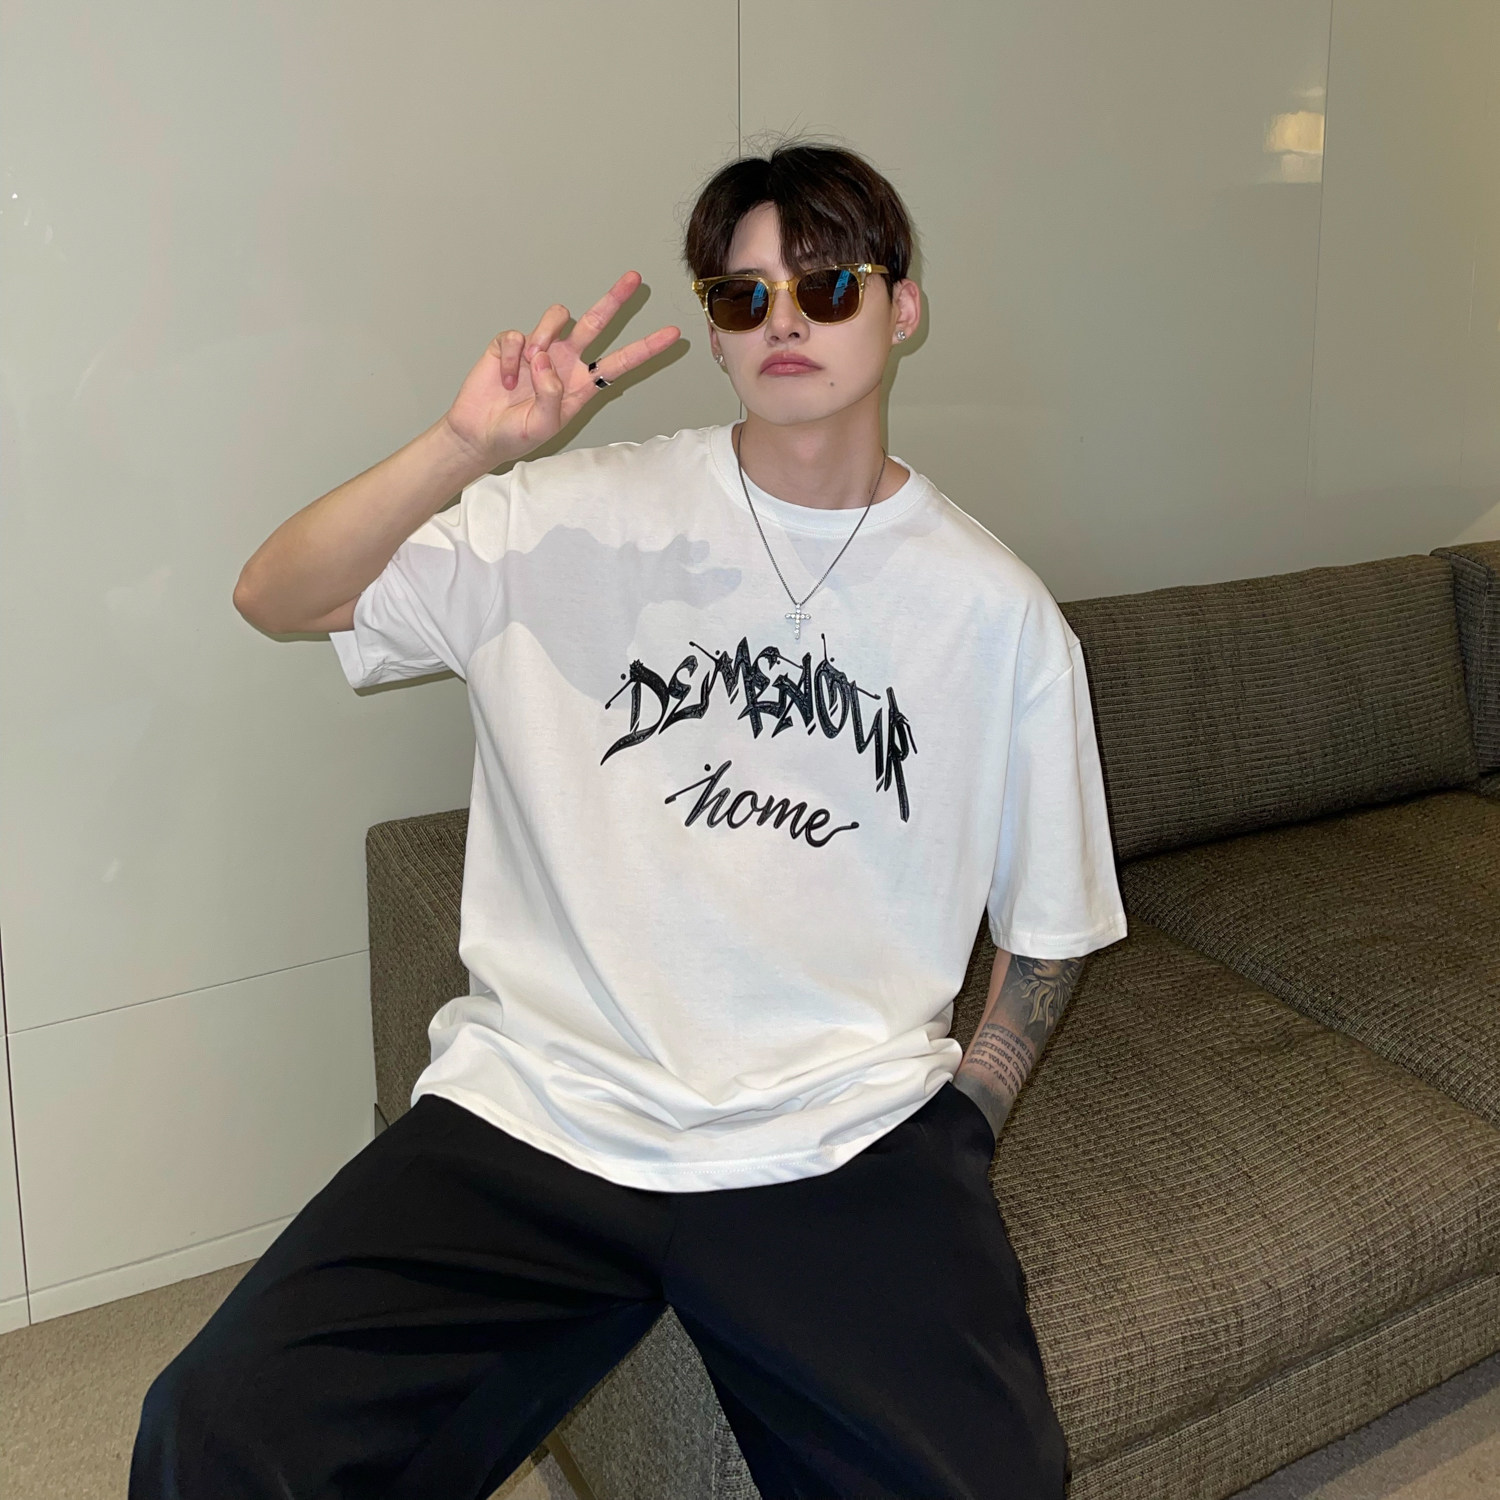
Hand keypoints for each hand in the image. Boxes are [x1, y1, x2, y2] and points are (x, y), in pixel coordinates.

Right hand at [443, 270, 679, 469]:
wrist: (478, 434)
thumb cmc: (515, 435)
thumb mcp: (543, 428)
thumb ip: (552, 397)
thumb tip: (547, 360)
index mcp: (582, 384)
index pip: (620, 363)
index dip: (646, 348)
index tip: (672, 335)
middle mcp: (565, 361)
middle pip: (596, 323)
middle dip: (615, 300)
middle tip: (634, 278)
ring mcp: (540, 349)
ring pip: (557, 318)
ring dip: (546, 336)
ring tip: (530, 366)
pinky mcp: (513, 344)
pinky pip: (518, 336)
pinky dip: (513, 359)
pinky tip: (507, 379)